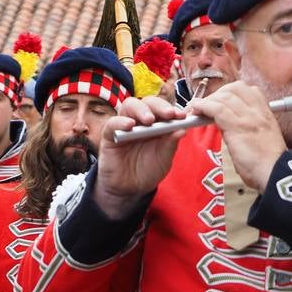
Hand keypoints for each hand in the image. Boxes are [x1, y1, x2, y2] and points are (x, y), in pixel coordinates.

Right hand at [94, 96, 188, 218]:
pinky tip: (130, 126)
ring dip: (141, 110)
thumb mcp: (163, 159)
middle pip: (148, 103)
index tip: (182, 116)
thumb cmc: (148, 171)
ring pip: (130, 106)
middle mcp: (141, 121)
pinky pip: (112, 123)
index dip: (173, 110)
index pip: (164, 109)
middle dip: (159, 106)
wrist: (130, 189)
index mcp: (157, 124)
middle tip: (169, 114)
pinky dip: (121, 122)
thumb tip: (182, 129)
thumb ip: (171, 144)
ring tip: (149, 120)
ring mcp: (125, 126)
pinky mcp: (109, 135)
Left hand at [188, 81, 286, 189]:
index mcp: (265, 113)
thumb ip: (247, 127)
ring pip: (224, 97)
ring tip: (196, 109)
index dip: (230, 92)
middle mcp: (257, 111)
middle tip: (205, 105)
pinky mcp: (237, 126)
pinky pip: (217, 109)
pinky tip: (196, 109)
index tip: (219, 101)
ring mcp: (248, 117)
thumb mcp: (261, 138)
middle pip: (234, 88)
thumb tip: (228, 124)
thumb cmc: (267, 163)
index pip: (248, 90)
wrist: (274, 173)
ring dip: (207, 101)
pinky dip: (203, 106)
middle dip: (217, 94)